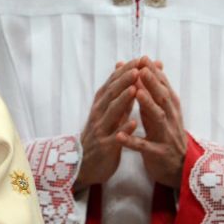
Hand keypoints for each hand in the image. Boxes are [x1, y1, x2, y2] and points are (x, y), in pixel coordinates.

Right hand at [76, 61, 139, 189]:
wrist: (84, 164)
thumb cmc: (100, 135)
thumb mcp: (108, 112)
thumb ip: (118, 93)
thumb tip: (124, 69)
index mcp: (100, 105)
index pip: (112, 83)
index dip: (125, 71)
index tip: (139, 59)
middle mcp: (98, 115)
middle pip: (111, 94)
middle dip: (124, 80)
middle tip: (137, 67)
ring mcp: (100, 130)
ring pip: (111, 112)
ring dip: (123, 100)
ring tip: (135, 89)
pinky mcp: (104, 147)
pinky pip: (114, 137)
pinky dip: (123, 129)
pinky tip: (134, 123)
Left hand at [120, 57, 187, 187]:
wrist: (179, 167)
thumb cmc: (165, 134)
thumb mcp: (161, 111)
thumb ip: (155, 91)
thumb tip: (151, 66)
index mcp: (171, 108)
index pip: (164, 87)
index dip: (154, 73)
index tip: (144, 58)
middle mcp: (171, 119)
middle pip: (163, 98)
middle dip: (153, 83)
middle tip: (141, 69)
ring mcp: (165, 136)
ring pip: (158, 118)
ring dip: (147, 105)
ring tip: (136, 93)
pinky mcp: (158, 154)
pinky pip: (144, 147)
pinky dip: (132, 141)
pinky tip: (120, 136)